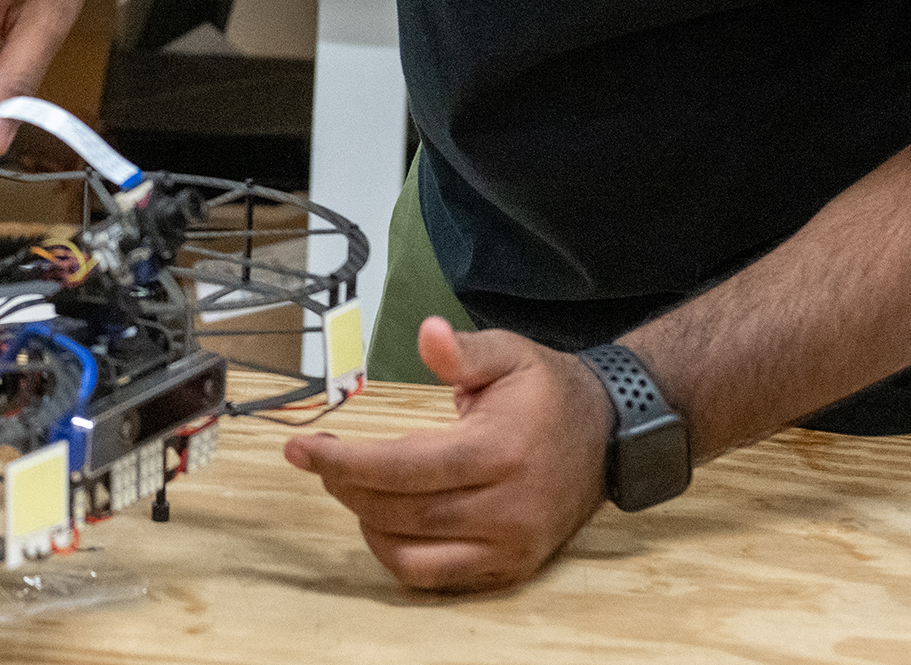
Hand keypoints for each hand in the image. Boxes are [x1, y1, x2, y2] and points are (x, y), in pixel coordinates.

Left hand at [283, 316, 611, 590]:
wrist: (608, 437)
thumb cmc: (548, 393)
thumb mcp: (509, 354)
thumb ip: (462, 350)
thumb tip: (427, 334)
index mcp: (500, 451)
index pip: (405, 467)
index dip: (346, 461)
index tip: (303, 447)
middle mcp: (506, 507)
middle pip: (400, 512)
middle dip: (346, 485)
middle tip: (319, 458)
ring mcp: (509, 545)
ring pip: (412, 553)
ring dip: (366, 521)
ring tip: (350, 483)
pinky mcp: (510, 567)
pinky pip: (436, 577)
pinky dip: (397, 553)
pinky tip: (381, 519)